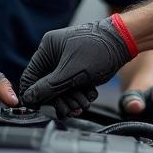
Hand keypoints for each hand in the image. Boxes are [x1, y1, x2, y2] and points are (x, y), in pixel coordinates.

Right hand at [19, 16, 133, 117]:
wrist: (123, 42)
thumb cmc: (98, 49)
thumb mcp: (70, 72)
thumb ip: (48, 87)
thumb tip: (29, 97)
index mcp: (48, 49)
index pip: (31, 76)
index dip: (34, 94)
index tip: (40, 108)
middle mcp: (55, 56)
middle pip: (47, 87)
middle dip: (60, 100)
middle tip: (69, 109)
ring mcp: (68, 64)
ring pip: (62, 91)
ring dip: (72, 100)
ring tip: (83, 102)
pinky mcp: (80, 71)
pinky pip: (74, 89)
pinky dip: (82, 94)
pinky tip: (90, 93)